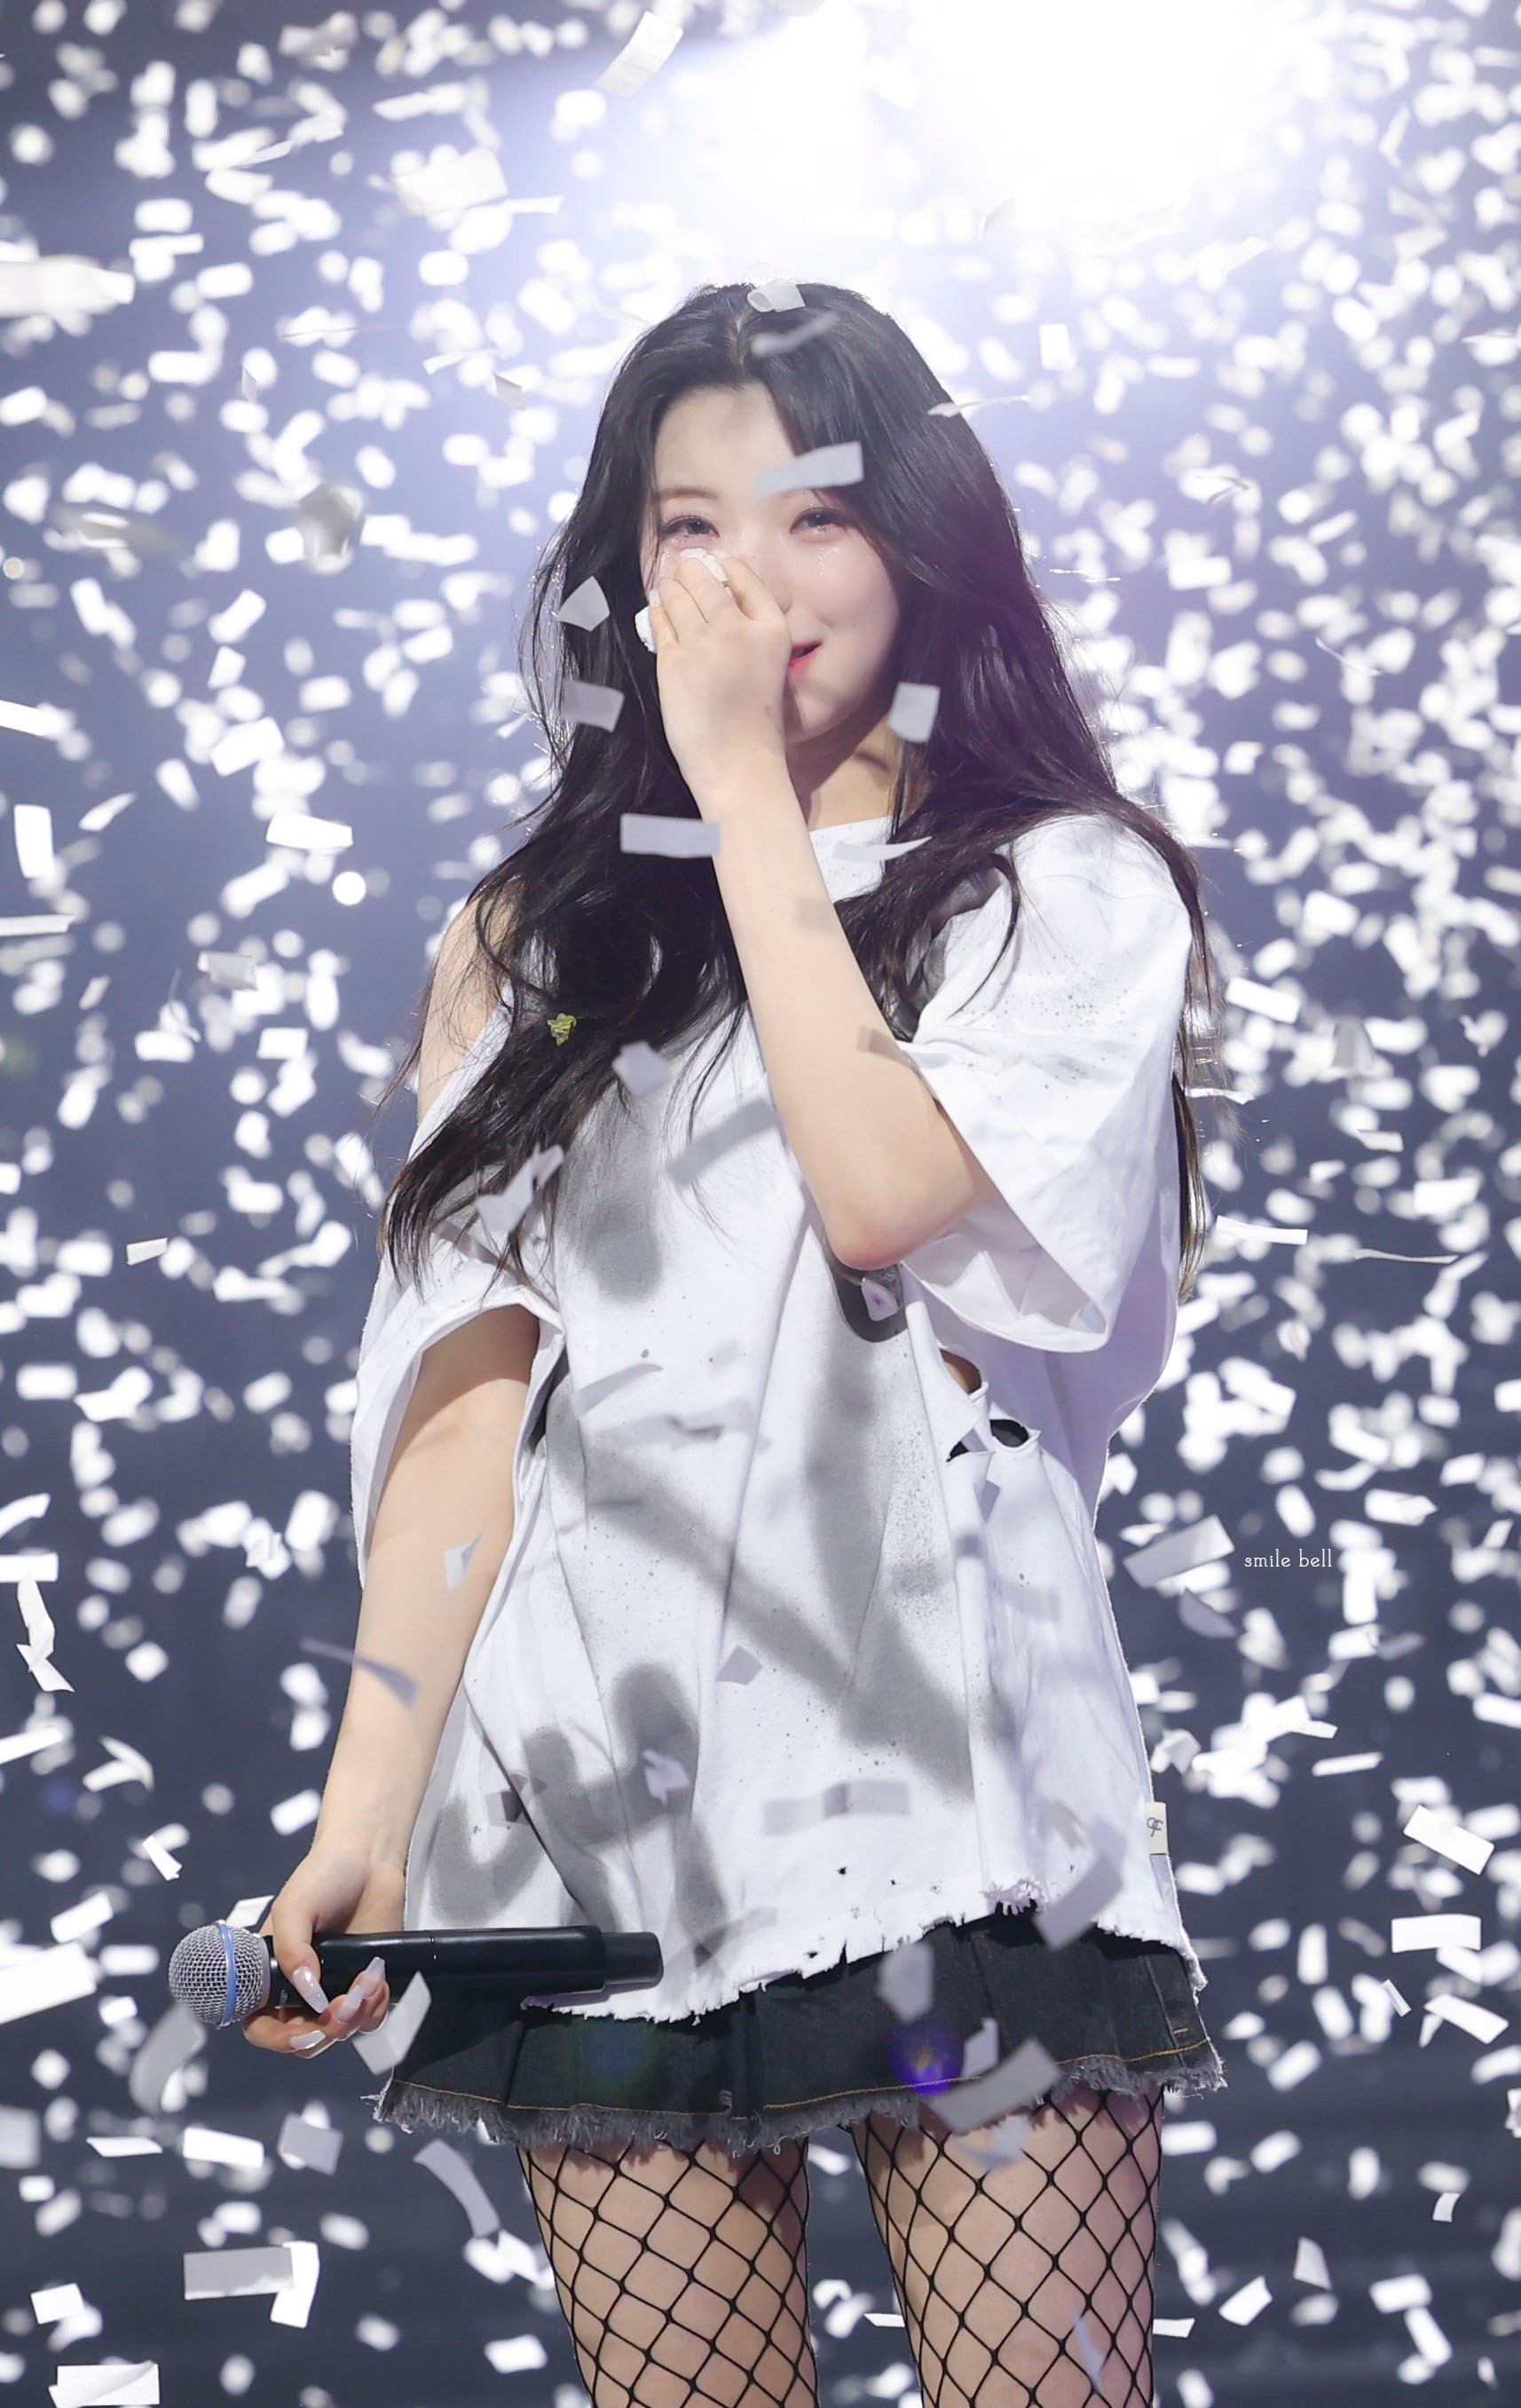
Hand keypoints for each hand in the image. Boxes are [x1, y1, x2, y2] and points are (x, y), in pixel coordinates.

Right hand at [241, 1843, 400, 2058]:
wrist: (371, 1860)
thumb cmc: (323, 1876)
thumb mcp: (294, 1906)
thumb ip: (292, 1949)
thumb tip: (309, 1992)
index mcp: (271, 1974)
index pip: (260, 2025)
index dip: (275, 2040)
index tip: (300, 2034)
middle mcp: (300, 1989)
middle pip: (304, 2041)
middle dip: (325, 2031)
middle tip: (343, 2006)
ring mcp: (335, 1990)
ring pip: (339, 2033)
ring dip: (355, 2017)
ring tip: (368, 1981)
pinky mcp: (366, 1985)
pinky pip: (370, 2018)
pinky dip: (376, 2007)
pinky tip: (377, 1978)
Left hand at [645, 552, 792, 803]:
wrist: (740, 764)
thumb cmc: (758, 722)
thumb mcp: (772, 665)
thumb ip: (753, 630)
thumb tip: (721, 595)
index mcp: (772, 630)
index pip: (744, 576)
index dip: (726, 567)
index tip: (717, 565)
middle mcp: (738, 629)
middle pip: (705, 580)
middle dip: (690, 571)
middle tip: (683, 570)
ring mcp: (703, 645)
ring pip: (678, 596)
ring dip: (670, 587)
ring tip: (667, 586)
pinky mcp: (673, 663)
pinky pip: (660, 622)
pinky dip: (657, 611)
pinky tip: (657, 608)